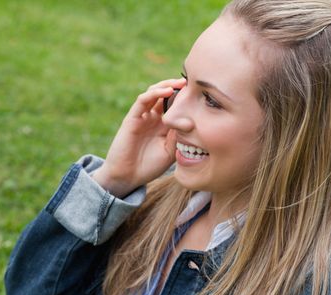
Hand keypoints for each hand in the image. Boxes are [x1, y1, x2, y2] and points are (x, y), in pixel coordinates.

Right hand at [93, 78, 185, 197]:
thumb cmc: (149, 166)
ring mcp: (142, 117)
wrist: (128, 177)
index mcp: (164, 126)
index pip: (176, 106)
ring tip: (181, 83)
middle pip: (165, 95)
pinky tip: (167, 91)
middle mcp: (153, 118)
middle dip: (179, 87)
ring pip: (154, 93)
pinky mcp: (132, 118)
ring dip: (167, 85)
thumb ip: (179, 136)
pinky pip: (142, 101)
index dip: (187, 98)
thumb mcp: (171, 151)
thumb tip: (192, 120)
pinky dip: (154, 93)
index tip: (202, 93)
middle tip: (193, 83)